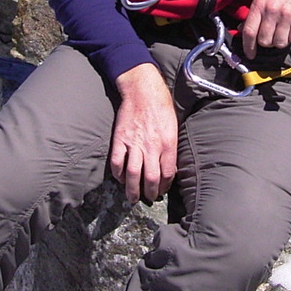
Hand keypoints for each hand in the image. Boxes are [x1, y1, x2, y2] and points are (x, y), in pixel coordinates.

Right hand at [110, 63, 177, 202]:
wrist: (143, 91)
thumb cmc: (162, 108)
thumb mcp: (174, 129)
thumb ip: (171, 149)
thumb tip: (169, 168)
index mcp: (167, 144)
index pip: (167, 174)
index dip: (164, 186)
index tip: (161, 190)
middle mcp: (151, 147)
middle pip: (150, 179)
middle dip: (149, 193)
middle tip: (147, 198)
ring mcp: (134, 144)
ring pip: (132, 175)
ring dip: (132, 190)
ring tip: (132, 198)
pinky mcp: (120, 139)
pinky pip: (117, 162)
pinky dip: (117, 174)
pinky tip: (120, 178)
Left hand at [240, 0, 290, 58]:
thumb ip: (255, 11)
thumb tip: (243, 28)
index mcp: (260, 3)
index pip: (249, 31)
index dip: (248, 47)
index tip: (249, 54)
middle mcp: (272, 10)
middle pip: (264, 41)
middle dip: (267, 43)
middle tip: (272, 36)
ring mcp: (287, 14)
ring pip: (279, 42)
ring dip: (281, 41)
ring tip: (284, 31)